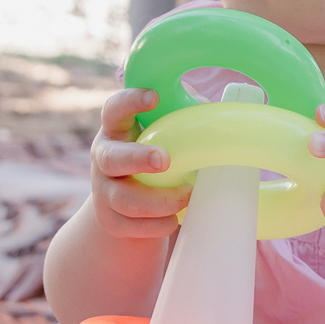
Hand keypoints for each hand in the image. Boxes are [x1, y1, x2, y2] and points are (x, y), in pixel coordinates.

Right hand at [88, 87, 186, 240]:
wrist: (127, 206)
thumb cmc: (154, 160)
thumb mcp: (163, 138)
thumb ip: (183, 123)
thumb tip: (221, 117)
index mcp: (117, 131)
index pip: (114, 110)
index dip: (129, 101)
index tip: (154, 97)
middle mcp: (103, 159)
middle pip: (111, 158)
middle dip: (138, 159)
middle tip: (164, 160)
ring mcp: (103, 191)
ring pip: (125, 199)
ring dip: (160, 200)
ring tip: (187, 195)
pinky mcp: (109, 220)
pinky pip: (132, 226)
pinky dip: (158, 225)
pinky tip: (174, 219)